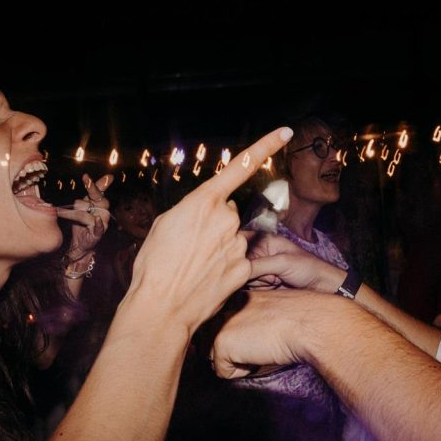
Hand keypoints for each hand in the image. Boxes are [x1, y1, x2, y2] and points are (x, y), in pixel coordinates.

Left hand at [56, 174, 113, 258]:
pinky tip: (96, 220)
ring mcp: (102, 222)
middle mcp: (103, 212)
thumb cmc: (80, 225)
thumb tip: (86, 176)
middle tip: (86, 179)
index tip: (92, 174)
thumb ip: (84, 195)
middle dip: (91, 188)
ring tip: (59, 212)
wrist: (79, 245)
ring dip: (72, 212)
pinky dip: (98, 224)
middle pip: (97, 198)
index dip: (99, 182)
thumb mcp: (81, 207)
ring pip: (87, 212)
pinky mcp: (98, 234)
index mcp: (98, 204)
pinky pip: (98, 227)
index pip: (100, 190)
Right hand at [125, 127, 293, 332]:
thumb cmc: (154, 266)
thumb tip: (204, 214)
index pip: (240, 166)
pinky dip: (226, 267)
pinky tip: (207, 279)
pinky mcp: (244, 268)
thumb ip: (191, 211)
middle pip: (228, 212)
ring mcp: (238, 244)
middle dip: (214, 223)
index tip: (285, 132)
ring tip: (194, 265)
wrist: (162, 308)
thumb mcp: (165, 225)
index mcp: (203, 202)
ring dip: (219, 246)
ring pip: (234, 237)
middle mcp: (226, 219)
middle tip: (190, 245)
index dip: (266, 146)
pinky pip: (239, 259)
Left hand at [210, 289, 315, 378]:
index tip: (259, 336)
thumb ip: (246, 321)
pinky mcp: (221, 343)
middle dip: (231, 351)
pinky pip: (223, 372)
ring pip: (214, 357)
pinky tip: (261, 356)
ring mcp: (218, 324)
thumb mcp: (267, 314)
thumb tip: (233, 344)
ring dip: (237, 361)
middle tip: (261, 343)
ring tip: (261, 348)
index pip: (216, 326)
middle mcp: (221, 306)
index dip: (236, 339)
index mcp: (232, 296)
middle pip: (210, 342)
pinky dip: (242, 372)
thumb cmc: (299, 321)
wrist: (310, 323)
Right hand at [246, 232, 345, 292]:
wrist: (322, 287)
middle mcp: (260, 253)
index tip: (242, 264)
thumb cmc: (308, 268)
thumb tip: (237, 270)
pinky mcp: (262, 283)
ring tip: (276, 281)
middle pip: (240, 263)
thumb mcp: (283, 263)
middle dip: (251, 272)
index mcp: (265, 240)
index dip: (237, 254)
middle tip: (272, 276)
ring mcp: (260, 269)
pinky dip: (258, 290)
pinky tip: (273, 287)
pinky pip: (250, 287)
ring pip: (243, 277)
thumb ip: (259, 265)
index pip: (241, 244)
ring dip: (256, 282)